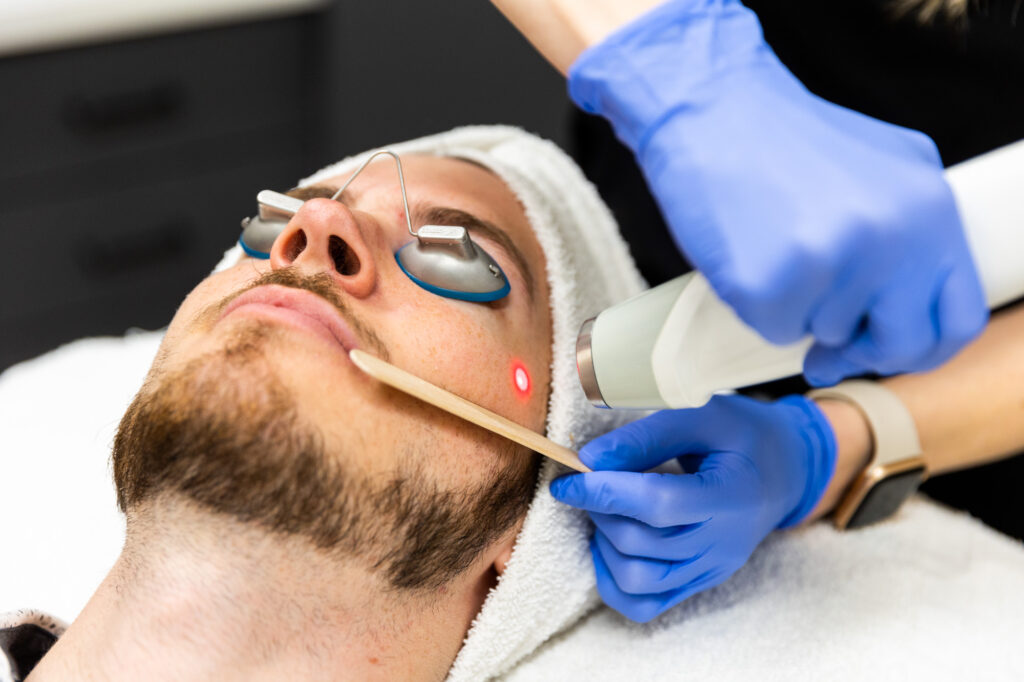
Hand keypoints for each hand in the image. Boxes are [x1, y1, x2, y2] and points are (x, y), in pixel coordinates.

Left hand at [549, 394, 835, 621]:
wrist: (786, 469)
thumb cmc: (743, 435)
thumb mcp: (704, 413)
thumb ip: (647, 435)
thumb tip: (591, 459)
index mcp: (731, 495)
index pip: (658, 504)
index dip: (605, 492)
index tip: (569, 478)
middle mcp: (724, 543)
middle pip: (640, 542)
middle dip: (600, 510)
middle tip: (591, 481)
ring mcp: (712, 568)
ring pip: (638, 579)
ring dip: (603, 543)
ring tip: (604, 509)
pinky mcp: (700, 581)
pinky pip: (645, 604)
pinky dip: (613, 581)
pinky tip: (607, 546)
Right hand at [568, 0, 986, 384]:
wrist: (710, 110)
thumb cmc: (786, 141)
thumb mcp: (884, 171)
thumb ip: (911, 239)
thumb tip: (898, 316)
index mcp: (930, 211)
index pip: (958, 318)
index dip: (924, 347)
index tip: (889, 348)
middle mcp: (891, 239)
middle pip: (897, 343)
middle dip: (859, 346)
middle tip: (828, 336)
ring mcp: (830, 265)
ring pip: (826, 334)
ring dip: (802, 309)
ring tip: (776, 246)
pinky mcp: (770, 286)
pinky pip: (773, 330)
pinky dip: (758, 306)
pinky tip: (748, 254)